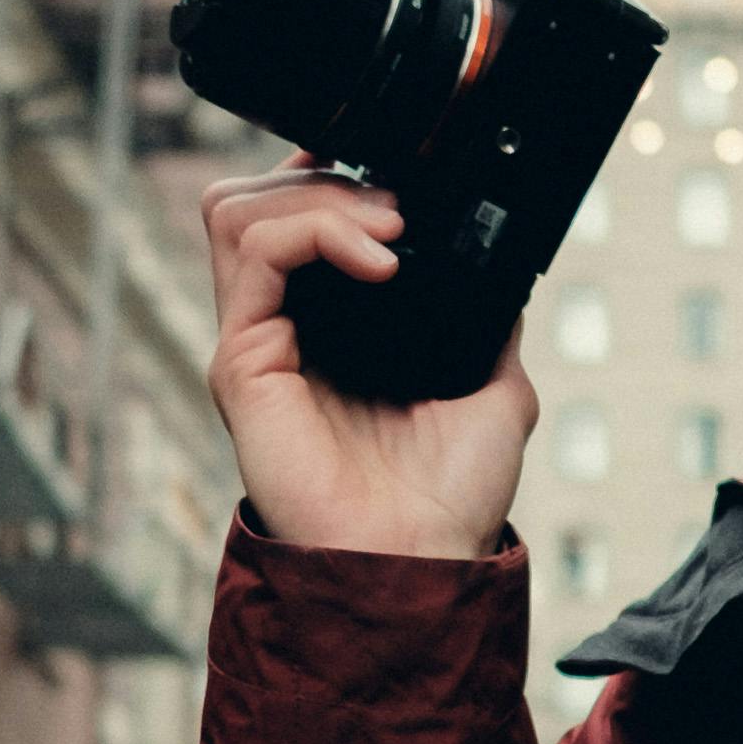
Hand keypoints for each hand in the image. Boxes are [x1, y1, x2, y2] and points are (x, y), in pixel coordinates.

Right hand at [202, 167, 532, 559]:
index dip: (332, 178)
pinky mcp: (242, 361)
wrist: (425, 565)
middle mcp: (282, 332)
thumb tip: (502, 273)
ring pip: (240, 209)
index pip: (294, 217)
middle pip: (257, 200)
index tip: (398, 179)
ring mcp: (255, 343)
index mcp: (327, 333)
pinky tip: (380, 260)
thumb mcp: (494, 395)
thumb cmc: (450, 504)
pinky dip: (318, 229)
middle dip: (330, 179)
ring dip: (321, 196)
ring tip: (391, 229)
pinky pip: (255, 249)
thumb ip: (489, 328)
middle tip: (401, 209)